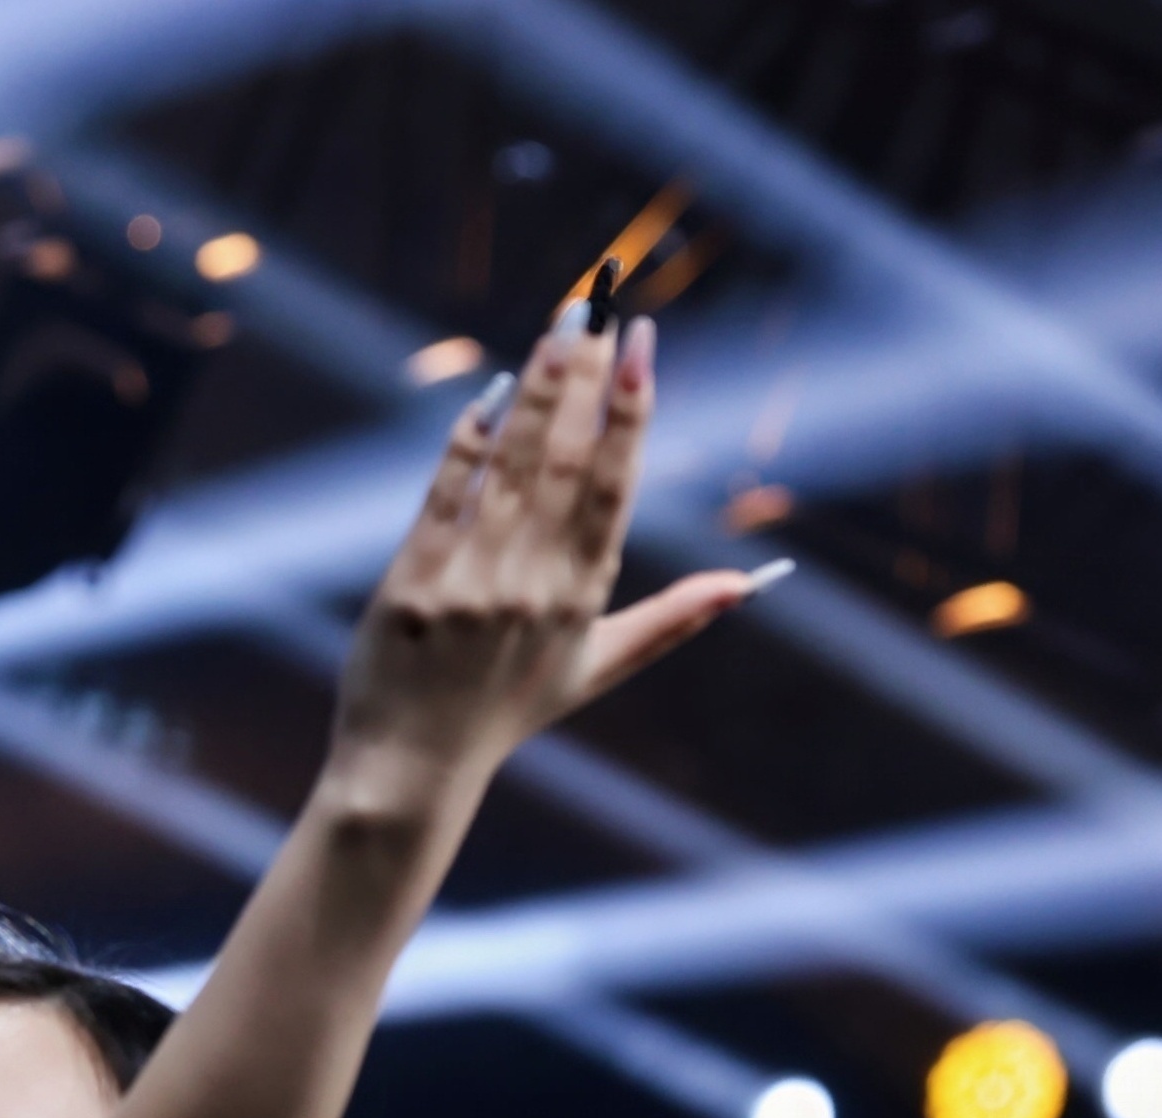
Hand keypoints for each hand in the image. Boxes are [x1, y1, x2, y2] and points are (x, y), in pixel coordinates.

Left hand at [327, 309, 752, 799]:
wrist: (413, 769)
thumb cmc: (504, 713)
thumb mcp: (594, 669)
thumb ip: (671, 621)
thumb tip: (748, 585)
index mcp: (581, 595)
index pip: (615, 484)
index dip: (630, 409)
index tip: (641, 344)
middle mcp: (533, 583)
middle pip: (566, 459)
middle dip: (585, 377)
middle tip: (598, 305)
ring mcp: (472, 582)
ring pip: (511, 467)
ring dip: (537, 389)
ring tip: (557, 326)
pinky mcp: (415, 583)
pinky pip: (445, 496)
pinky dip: (467, 443)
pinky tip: (489, 394)